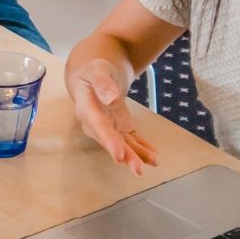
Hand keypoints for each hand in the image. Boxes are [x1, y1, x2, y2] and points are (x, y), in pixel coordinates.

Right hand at [69, 58, 158, 173]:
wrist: (93, 78)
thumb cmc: (93, 72)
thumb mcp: (97, 70)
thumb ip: (102, 82)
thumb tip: (111, 97)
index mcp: (86, 107)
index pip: (97, 125)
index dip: (108, 140)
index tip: (119, 154)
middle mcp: (95, 123)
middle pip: (110, 140)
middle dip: (125, 155)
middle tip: (138, 168)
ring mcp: (108, 127)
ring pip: (122, 144)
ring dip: (136, 155)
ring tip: (153, 162)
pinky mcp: (120, 128)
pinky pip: (131, 140)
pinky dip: (143, 148)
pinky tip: (153, 156)